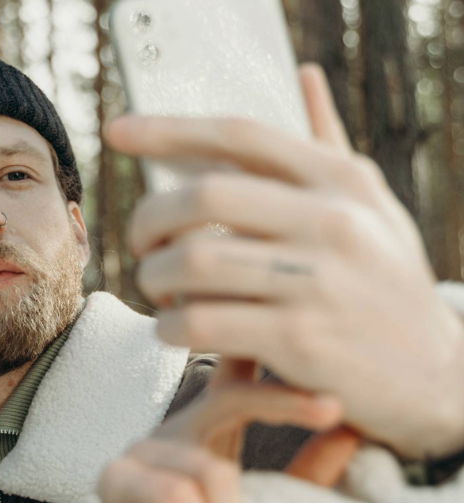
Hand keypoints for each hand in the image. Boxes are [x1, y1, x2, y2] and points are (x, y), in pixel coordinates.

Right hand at [98, 361, 343, 502]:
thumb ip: (308, 473)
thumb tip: (354, 430)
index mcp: (210, 428)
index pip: (239, 374)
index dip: (274, 355)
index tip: (334, 376)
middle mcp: (175, 428)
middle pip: (233, 398)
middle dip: (285, 404)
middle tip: (333, 413)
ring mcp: (142, 449)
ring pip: (211, 470)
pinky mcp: (114, 477)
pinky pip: (175, 497)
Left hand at [106, 64, 463, 458]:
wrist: (435, 378)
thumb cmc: (386, 286)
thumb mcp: (373, 209)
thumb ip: (328, 147)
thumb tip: (304, 77)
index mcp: (342, 182)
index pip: (240, 136)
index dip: (169, 130)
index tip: (117, 132)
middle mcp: (333, 222)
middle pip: (202, 196)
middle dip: (149, 220)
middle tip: (141, 246)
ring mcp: (317, 281)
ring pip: (192, 262)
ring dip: (154, 279)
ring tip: (159, 292)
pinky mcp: (298, 339)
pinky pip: (200, 323)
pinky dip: (169, 327)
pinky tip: (173, 330)